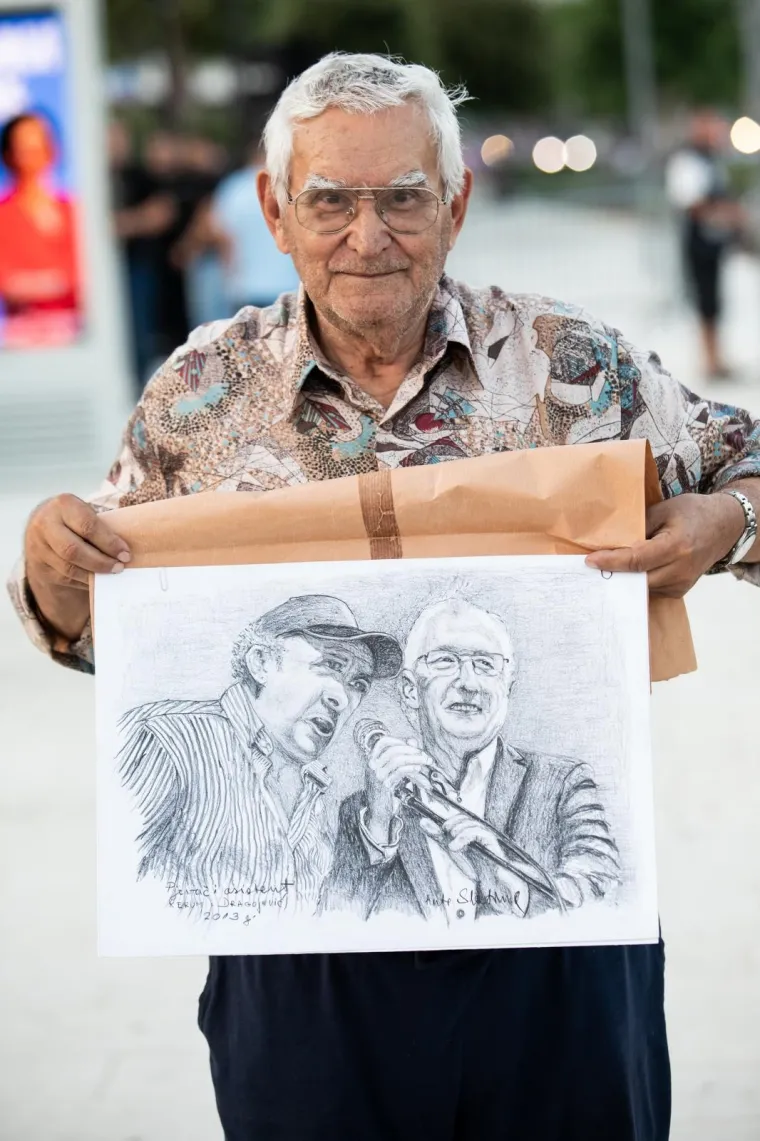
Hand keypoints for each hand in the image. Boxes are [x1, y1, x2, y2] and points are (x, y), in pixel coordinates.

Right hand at [25, 494, 130, 639]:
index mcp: (63, 505)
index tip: (126, 553)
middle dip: (101, 562)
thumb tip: (128, 549)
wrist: (42, 526)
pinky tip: (98, 579)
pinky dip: (84, 580)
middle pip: (73, 550)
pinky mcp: (39, 565)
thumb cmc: (74, 518)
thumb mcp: (84, 512)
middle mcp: (45, 524)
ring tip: (112, 573)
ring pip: (68, 568)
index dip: (109, 542)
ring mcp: (38, 547)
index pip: (88, 526)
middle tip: (120, 567)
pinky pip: (64, 578)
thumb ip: (100, 526)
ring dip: (94, 574)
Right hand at [364, 735, 432, 844]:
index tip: (411, 744)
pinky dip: (410, 768)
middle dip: (411, 750)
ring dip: (414, 758)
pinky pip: (399, 772)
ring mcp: (377, 776)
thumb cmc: (386, 790)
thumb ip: (402, 756)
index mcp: (372, 760)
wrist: (377, 812)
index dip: (398, 740)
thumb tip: (413, 741)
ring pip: (397, 760)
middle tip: (424, 754)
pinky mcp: (385, 786)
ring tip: (425, 761)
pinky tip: (417, 768)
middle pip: (392, 750)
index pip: (382, 742)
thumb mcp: (391, 771)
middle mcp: (372, 766)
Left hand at [424, 812, 528, 915]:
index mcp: (470, 829)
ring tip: (451, 847)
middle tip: (445, 835)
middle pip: (464, 816)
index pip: (458, 816)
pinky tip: (455, 848)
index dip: (448, 819)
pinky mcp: (491, 841)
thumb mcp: (451, 849)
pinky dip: (463, 837)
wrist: (491, 882)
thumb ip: (439, 836)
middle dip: (451, 823)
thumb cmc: (474, 866)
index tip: (439, 828)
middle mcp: (479, 829)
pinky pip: (477, 832)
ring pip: (470, 823)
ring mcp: (486, 834)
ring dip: (457, 831)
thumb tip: (422, 821)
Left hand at [586, 492, 745, 597]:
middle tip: (589, 570)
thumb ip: (639, 527)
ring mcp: (682, 583)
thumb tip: (611, 542)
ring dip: (623, 582)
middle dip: (613, 575)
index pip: (637, 560)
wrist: (724, 527)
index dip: (611, 562)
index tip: (590, 561)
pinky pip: (652, 591)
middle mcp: (681, 569)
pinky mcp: (680, 590)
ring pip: (643, 588)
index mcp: (676, 546)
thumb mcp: (664, 510)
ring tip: (602, 572)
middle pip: (638, 579)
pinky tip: (623, 576)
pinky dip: (637, 584)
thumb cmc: (692, 512)